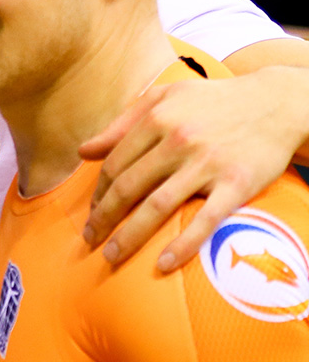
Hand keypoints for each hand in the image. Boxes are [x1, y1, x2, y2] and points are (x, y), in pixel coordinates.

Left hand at [82, 66, 308, 270]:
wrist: (278, 103)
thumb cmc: (214, 102)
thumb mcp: (164, 97)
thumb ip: (122, 123)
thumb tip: (83, 151)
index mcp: (157, 119)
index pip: (114, 164)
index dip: (98, 192)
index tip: (92, 211)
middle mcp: (178, 141)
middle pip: (127, 188)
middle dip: (103, 218)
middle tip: (90, 239)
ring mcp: (207, 164)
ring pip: (157, 206)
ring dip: (128, 236)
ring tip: (111, 256)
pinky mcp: (237, 183)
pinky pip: (205, 220)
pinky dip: (182, 245)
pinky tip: (163, 264)